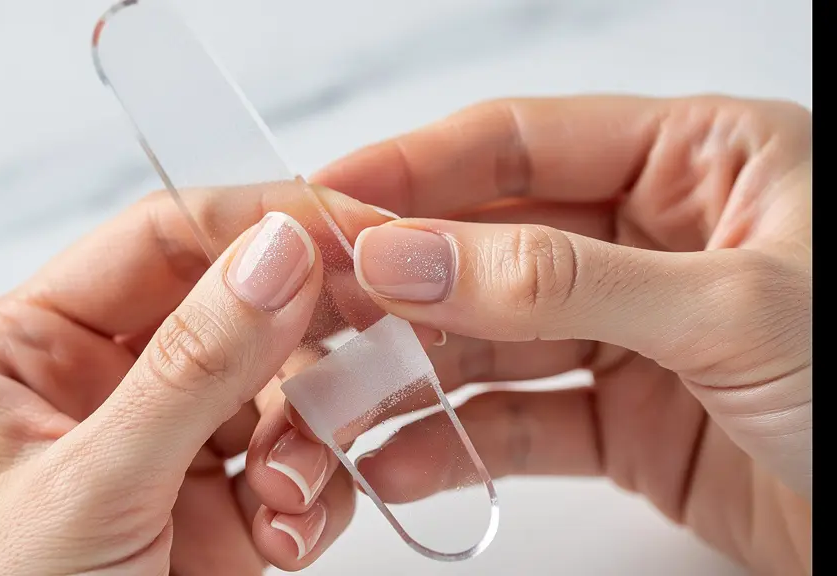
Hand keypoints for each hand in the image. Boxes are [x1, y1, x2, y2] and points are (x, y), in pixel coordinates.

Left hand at [0, 185, 394, 574]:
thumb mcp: (90, 488)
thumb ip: (191, 367)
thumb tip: (279, 251)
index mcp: (30, 347)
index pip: (161, 240)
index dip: (259, 222)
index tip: (350, 227)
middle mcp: (102, 384)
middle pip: (237, 309)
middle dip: (305, 340)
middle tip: (377, 340)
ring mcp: (166, 445)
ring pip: (282, 390)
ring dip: (311, 434)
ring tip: (290, 488)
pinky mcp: (217, 507)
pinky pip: (299, 466)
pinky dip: (313, 495)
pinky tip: (284, 535)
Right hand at [308, 95, 810, 573]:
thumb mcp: (730, 307)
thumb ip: (557, 280)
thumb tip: (411, 254)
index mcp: (696, 161)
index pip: (522, 143)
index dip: (417, 170)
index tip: (327, 204)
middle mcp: (653, 238)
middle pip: (490, 244)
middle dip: (400, 285)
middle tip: (312, 313)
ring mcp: (633, 332)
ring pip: (493, 339)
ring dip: (412, 374)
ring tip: (334, 405)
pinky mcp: (626, 419)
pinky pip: (522, 421)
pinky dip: (459, 446)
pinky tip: (402, 465)